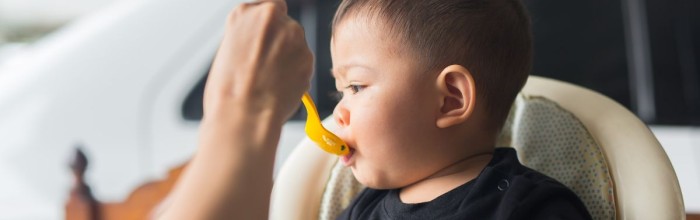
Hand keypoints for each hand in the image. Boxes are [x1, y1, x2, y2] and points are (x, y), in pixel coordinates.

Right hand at [204, 0, 312, 123]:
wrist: (244, 114)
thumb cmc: (228, 90)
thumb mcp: (228, 50)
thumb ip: (249, 37)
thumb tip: (261, 42)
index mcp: (245, 12)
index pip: (268, 7)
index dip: (267, 27)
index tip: (264, 40)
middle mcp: (271, 17)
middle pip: (284, 23)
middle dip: (279, 42)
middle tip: (265, 66)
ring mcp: (293, 35)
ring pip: (296, 43)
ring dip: (289, 57)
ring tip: (271, 80)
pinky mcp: (308, 55)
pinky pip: (303, 61)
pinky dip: (296, 72)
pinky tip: (281, 87)